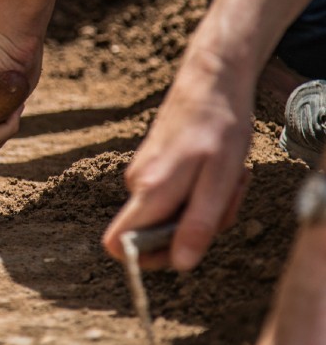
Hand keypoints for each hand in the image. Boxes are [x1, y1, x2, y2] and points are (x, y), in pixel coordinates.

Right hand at [102, 47, 253, 270]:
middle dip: (196, 227)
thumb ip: (198, 223)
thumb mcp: (220, 180)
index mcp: (150, 190)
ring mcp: (143, 174)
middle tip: (226, 196)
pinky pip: (174, 197)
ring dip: (205, 207)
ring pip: (171, 214)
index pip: (118, 243)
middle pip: (156, 234)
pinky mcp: (153, 167)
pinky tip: (216, 169)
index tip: (183, 248)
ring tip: (226, 176)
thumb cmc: (218, 127)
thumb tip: (180, 264)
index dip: (146, 259)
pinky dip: (201, 191)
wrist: (210, 81)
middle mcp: (137, 184)